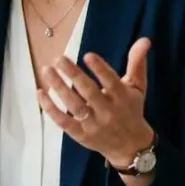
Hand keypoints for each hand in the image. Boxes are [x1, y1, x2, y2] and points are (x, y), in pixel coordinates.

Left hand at [36, 37, 155, 169]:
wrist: (131, 146)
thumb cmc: (131, 110)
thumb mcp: (137, 87)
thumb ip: (137, 63)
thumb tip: (145, 39)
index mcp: (122, 97)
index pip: (111, 82)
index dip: (100, 69)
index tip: (87, 55)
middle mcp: (107, 111)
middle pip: (89, 92)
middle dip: (74, 74)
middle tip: (59, 58)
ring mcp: (93, 124)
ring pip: (74, 106)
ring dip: (59, 88)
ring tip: (47, 70)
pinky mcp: (80, 134)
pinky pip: (63, 121)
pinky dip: (50, 109)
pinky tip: (40, 93)